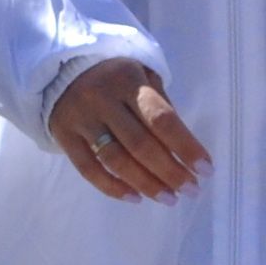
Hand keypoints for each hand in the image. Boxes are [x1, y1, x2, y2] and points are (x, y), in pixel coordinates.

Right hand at [46, 59, 209, 202]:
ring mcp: (81, 119)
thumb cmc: (113, 74)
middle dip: (170, 172)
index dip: (186, 147)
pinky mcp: (64, 136)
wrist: (60, 66)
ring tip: (169, 198)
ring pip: (116, 160)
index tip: (205, 170)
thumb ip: (160, 105)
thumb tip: (183, 148)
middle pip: (140, 145)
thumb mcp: (141, 74)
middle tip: (191, 190)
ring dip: (146, 183)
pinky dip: (112, 187)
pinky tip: (135, 198)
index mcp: (127, 80)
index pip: (162, 119)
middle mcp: (102, 99)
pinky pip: (88, 169)